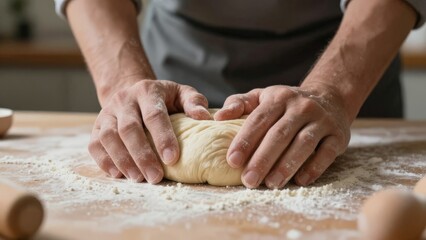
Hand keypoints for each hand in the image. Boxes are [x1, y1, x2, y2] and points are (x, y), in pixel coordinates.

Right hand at [88, 80, 210, 182]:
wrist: (132, 92)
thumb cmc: (163, 99)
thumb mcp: (180, 93)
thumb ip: (193, 102)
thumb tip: (205, 117)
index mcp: (147, 91)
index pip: (154, 115)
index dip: (163, 137)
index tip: (172, 159)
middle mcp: (124, 100)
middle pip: (129, 129)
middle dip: (142, 155)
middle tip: (155, 177)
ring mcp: (107, 113)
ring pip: (109, 137)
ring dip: (123, 161)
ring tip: (138, 179)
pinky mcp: (96, 127)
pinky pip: (95, 145)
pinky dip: (105, 161)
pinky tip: (119, 175)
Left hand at [214, 84, 350, 188]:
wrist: (329, 97)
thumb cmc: (286, 103)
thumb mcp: (263, 96)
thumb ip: (239, 103)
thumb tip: (217, 117)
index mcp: (278, 97)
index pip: (259, 120)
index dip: (245, 141)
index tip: (232, 161)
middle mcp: (301, 107)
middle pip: (279, 135)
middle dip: (262, 159)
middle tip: (248, 180)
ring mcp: (321, 120)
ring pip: (303, 144)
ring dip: (286, 166)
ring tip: (271, 184)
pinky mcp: (338, 135)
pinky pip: (326, 153)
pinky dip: (313, 168)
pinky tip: (300, 181)